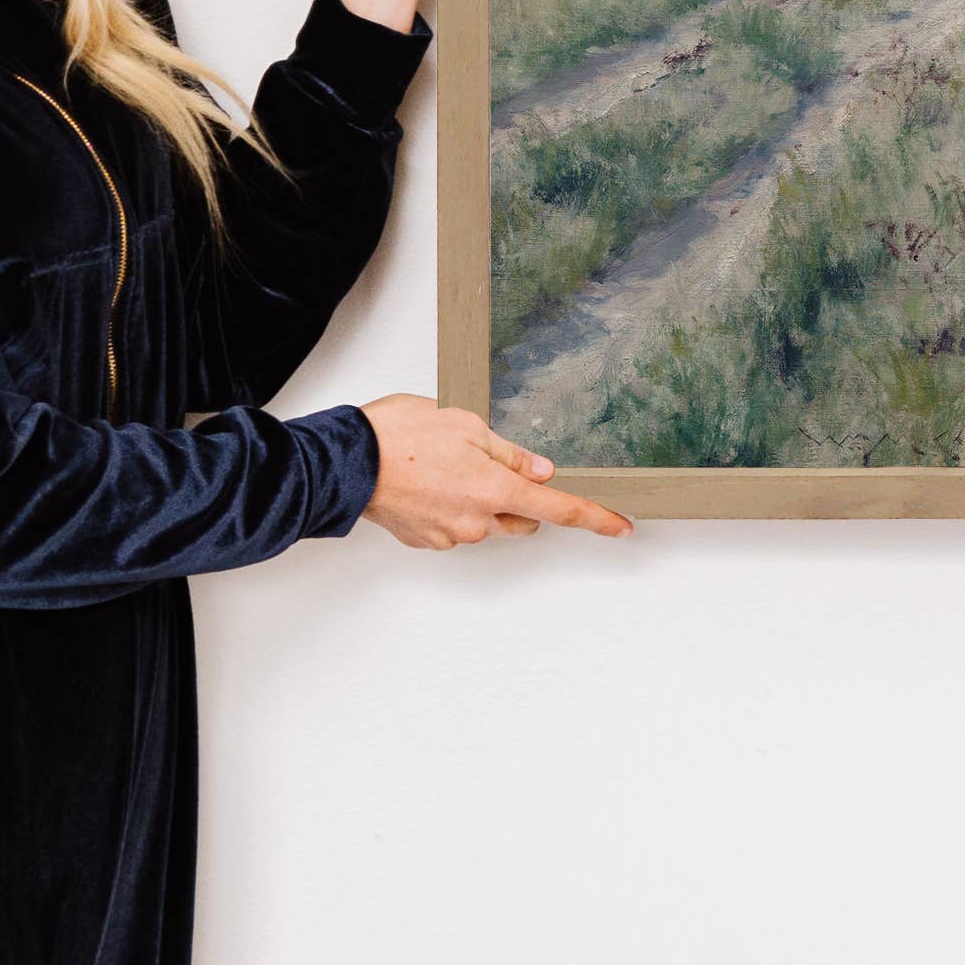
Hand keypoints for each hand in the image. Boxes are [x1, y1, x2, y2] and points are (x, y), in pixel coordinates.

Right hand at [359, 395, 633, 548]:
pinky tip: (430, 482)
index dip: (595, 518)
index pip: (559, 508)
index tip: (621, 527)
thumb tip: (541, 471)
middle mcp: (476, 521)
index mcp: (495, 490)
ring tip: (447, 465)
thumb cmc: (398, 435)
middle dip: (519, 496)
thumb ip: (510, 453)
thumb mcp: (467, 424)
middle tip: (489, 462)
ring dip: (481, 499)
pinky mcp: (425, 540)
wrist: (343, 463)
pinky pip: (455, 526)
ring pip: (486, 522)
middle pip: (521, 517)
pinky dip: (452, 507)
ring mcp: (449, 535)